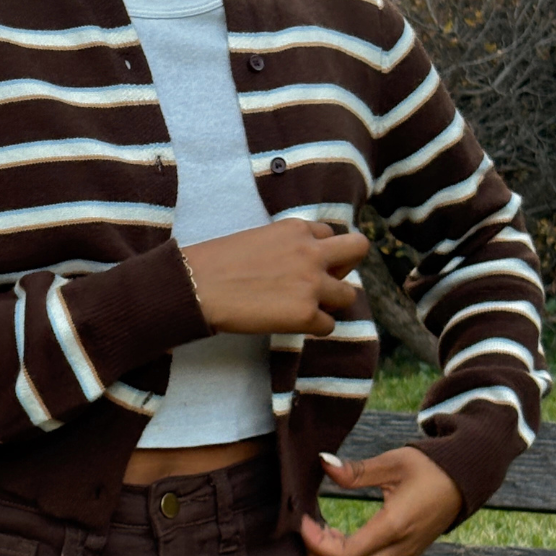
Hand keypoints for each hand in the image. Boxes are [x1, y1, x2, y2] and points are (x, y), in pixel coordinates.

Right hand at [181, 219, 368, 335]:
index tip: (304, 263)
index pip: (329, 234)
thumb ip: (287, 244)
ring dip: (329, 302)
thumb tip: (300, 264)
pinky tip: (289, 322)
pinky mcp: (307, 314)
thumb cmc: (218, 261)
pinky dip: (313, 327)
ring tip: (303, 306)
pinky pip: (328, 325)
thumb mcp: (258, 238)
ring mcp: (312, 283)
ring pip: (348, 295)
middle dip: (347, 265)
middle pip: (358, 249)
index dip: (320, 250)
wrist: (198, 286)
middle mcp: (311, 252)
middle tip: (326, 280)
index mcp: (296, 228)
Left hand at [301, 447, 462, 555]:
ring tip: (323, 537)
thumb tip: (324, 463)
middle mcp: (400, 550)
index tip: (303, 521)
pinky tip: (341, 540)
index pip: (347, 555)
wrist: (462, 481)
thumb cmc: (428, 468)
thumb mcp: (391, 462)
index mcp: (395, 526)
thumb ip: (356, 470)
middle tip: (307, 534)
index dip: (317, 543)